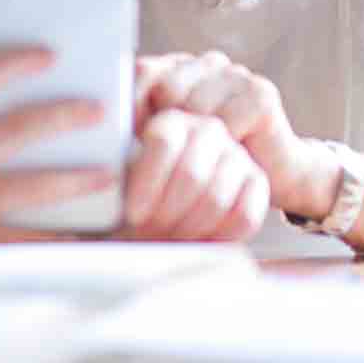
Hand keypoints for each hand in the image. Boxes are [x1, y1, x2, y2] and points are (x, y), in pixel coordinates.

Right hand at [0, 49, 120, 244]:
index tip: (50, 55)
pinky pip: (27, 239)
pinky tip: (86, 230)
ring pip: (29, 189)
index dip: (15, 63)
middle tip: (99, 111)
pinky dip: (59, 235)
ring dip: (74, 180)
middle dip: (62, 118)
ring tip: (106, 174)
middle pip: (14, 131)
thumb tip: (38, 109)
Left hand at [121, 108, 269, 240]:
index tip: (133, 214)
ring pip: (216, 197)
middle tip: (150, 233)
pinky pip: (244, 215)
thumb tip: (105, 167)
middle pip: (191, 173)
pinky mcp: (258, 181)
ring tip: (169, 239)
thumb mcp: (123, 175)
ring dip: (189, 228)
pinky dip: (218, 237)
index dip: (147, 183)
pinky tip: (198, 242)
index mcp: (171, 120)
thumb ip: (117, 170)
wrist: (181, 206)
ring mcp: (237, 153)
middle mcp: (207, 129)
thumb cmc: (143, 193)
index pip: (163, 142)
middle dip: (166, 213)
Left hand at [135, 51, 326, 220]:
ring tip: (201, 162)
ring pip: (194, 107)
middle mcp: (206, 63)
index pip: (141, 72)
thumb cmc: (211, 163)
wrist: (275, 175)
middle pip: (166, 88)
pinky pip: (224, 122)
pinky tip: (230, 155)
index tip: (128, 142)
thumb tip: (103, 133)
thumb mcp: (169, 144)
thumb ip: (139, 129)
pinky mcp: (260, 93)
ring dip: (195, 142)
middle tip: (169, 160)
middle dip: (164, 128)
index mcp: (178, 67)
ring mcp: (235, 74)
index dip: (130, 107)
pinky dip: (222, 147)